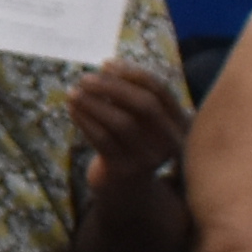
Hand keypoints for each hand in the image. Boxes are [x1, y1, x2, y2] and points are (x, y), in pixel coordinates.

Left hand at [65, 63, 189, 185]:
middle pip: (145, 105)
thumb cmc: (130, 141)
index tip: (106, 63)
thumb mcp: (140, 119)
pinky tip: (72, 109)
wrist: (125, 188)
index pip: (159, 90)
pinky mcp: (124, 170)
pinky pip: (103, 139)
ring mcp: (148, 157)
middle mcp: (170, 141)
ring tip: (73, 92)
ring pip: (122, 122)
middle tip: (85, 78)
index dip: (132, 73)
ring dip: (94, 103)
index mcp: (179, 122)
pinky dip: (85, 120)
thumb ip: (131, 94)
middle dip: (113, 87)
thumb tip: (107, 66)